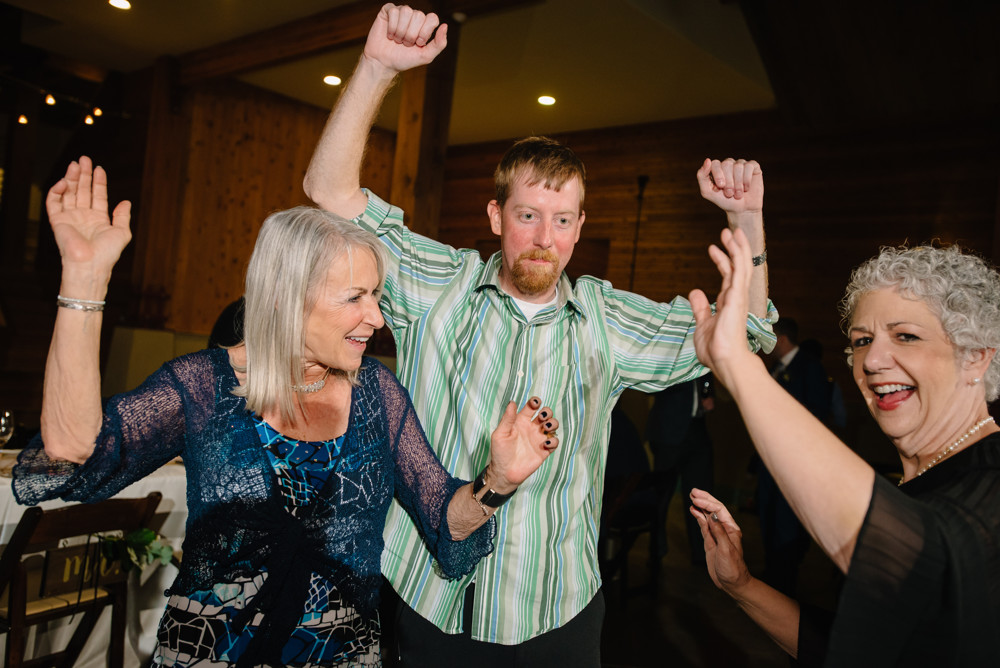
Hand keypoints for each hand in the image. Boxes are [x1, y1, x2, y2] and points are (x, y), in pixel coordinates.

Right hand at [46, 156, 131, 275]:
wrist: (90, 264)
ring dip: (71, 178)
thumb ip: (123, 216)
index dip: (98, 182)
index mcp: (98, 219)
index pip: (98, 196)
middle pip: (82, 190)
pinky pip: (54, 202)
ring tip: (75, 165)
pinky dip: (57, 190)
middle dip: (83, 175)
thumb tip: (126, 202)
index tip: (100, 168)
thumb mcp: (122, 232)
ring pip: (69, 192)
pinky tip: (65, 181)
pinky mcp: (57, 220)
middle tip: (84, 159)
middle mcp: (83, 217)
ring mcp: (70, 218)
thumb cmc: (107, 253)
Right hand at [363, 4, 448, 73]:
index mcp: (425, 25)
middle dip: (411, 34)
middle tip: (405, 44)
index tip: (418, 43)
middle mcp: (414, 16)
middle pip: (419, 15)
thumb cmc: (404, 59)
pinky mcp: (388, 11)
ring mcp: (401, 13)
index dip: (425, 31)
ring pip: (406, 11)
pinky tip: (389, 34)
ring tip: (397, 40)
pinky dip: (391, 26)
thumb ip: (439, 44)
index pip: (433, 18)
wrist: (384, 63)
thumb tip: (445, 25)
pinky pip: (393, 11)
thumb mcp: (425, 56)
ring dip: (401, 30)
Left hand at [487, 397, 558, 491]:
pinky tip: (546, 443)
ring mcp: (538, 439)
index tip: (535, 403)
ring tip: (546, 428)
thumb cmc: (500, 453)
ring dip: (553, 423)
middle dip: (547, 412)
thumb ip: (507, 419)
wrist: (505, 473)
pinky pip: (554, 442)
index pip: (531, 407)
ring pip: (552, 426)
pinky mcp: (544, 451)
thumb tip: (512, 403)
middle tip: (541, 418)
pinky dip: (554, 440)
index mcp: (520, 421)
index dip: (535, 402)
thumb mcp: (500, 434)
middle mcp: (531, 428)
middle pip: (545, 414)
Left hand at [688, 227, 759, 386]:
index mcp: (728, 303)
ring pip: (741, 265)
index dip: (721, 261)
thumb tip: (694, 292)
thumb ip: (700, 307)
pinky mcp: (737, 296)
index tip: (713, 248)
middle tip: (727, 232)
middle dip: (732, 248)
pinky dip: (737, 254)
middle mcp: (735, 297)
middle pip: (737, 267)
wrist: (725, 360)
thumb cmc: (716, 348)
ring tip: (730, 231)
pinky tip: (734, 242)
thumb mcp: (702, 323)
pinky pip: (739, 270)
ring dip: (736, 247)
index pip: (727, 277)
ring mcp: (738, 296)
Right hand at [689, 488, 751, 593]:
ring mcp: (717, 534)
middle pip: (714, 509)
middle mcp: (724, 529)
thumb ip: (719, 532)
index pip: (719, 510)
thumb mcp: (726, 549)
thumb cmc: (733, 568)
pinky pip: (704, 526)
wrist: (732, 582)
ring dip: (700, 506)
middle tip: (693, 491)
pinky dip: (698, 517)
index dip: (707, 503)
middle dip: (704, 499)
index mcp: (731, 529)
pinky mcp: (711, 541)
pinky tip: (693, 511)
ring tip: (692, 497)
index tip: (696, 499)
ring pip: (708, 516)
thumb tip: (713, 515)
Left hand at [696, 158, 762, 214]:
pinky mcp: (753, 167)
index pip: (715, 163)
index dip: (718, 175)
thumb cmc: (724, 201)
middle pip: (727, 164)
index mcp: (717, 168)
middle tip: (729, 193)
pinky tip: (746, 188)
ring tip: (738, 194)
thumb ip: (702, 177)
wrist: (742, 210)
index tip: (720, 187)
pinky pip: (749, 166)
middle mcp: (729, 164)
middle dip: (728, 182)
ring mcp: (741, 164)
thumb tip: (708, 160)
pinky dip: (747, 180)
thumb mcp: (708, 192)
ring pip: (738, 166)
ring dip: (738, 184)